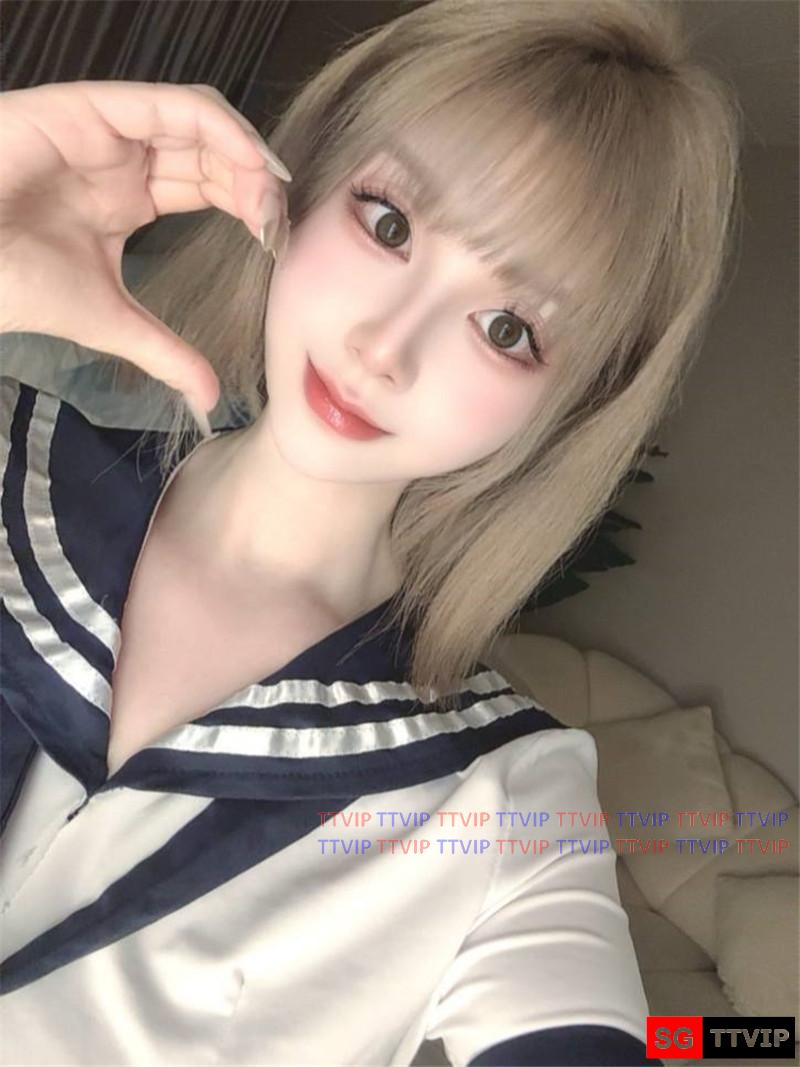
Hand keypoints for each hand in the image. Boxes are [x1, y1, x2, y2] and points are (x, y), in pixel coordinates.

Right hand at [0, 79, 290, 423]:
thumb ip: (165, 353)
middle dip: (255, 182)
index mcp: (130, 197)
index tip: (275, 242)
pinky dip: (218, 127)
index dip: (248, 205)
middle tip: (277, 222)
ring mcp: (108, 130)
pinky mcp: (89, 109)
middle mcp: (123, 157)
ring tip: (268, 194)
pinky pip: (167, 104)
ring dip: (243, 153)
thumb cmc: (20, 286)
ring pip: (197, 121)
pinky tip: (248, 162)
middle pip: (210, 152)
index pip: (208, 184)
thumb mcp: (114, 321)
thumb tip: (208, 400)